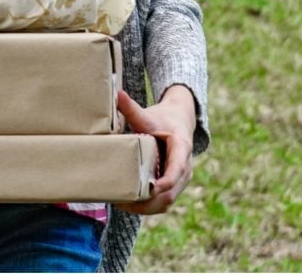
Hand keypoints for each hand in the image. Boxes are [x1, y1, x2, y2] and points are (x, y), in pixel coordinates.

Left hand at [115, 85, 195, 214]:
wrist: (178, 122)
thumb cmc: (162, 119)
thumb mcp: (149, 115)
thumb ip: (133, 109)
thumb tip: (117, 94)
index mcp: (182, 148)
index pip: (177, 169)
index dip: (167, 180)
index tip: (153, 188)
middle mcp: (185, 168)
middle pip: (170, 193)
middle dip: (148, 201)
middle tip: (124, 201)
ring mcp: (180, 180)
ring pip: (166, 202)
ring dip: (145, 207)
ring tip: (122, 204)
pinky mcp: (173, 187)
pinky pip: (163, 202)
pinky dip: (147, 206)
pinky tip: (128, 204)